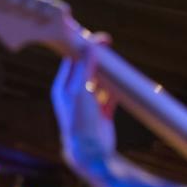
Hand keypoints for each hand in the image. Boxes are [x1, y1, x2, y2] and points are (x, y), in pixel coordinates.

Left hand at [50, 36, 117, 174]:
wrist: (89, 150)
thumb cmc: (79, 120)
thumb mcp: (80, 90)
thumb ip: (85, 67)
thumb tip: (92, 45)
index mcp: (62, 88)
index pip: (71, 61)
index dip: (83, 47)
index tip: (95, 36)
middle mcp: (73, 95)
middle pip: (87, 69)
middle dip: (98, 58)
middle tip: (108, 44)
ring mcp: (88, 104)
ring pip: (100, 81)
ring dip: (109, 74)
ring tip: (117, 64)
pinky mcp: (102, 113)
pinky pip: (111, 96)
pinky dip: (117, 89)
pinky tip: (124, 84)